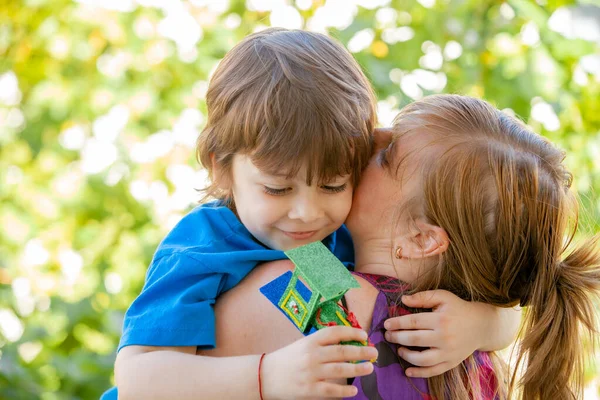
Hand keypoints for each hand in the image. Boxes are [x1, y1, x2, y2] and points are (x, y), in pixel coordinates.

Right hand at [260, 326, 377, 398]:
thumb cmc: (287, 359)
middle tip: (374, 352)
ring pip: (340, 369)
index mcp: (310, 341)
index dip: (352, 332)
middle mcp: (311, 355)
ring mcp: (311, 373)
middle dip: (361, 351)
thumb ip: (321, 344)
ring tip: (370, 368)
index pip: (335, 333)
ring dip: (358, 368)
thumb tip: (349, 343)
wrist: (265, 376)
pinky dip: (344, 390)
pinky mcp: (309, 389)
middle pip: (341, 351)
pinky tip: (354, 390)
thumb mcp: (302, 345)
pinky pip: (331, 390)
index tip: (364, 336)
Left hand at [383, 290, 493, 377]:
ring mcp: (448, 352)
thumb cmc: (458, 309)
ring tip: (399, 349)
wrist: (481, 326)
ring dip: (406, 355)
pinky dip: (419, 373)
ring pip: (422, 359)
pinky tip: (408, 370)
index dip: (397, 323)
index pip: (413, 322)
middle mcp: (444, 337)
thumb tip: (403, 299)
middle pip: (414, 340)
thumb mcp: (443, 297)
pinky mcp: (452, 362)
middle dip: (397, 338)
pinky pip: (433, 371)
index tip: (386, 324)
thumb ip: (423, 297)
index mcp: (441, 319)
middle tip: (388, 336)